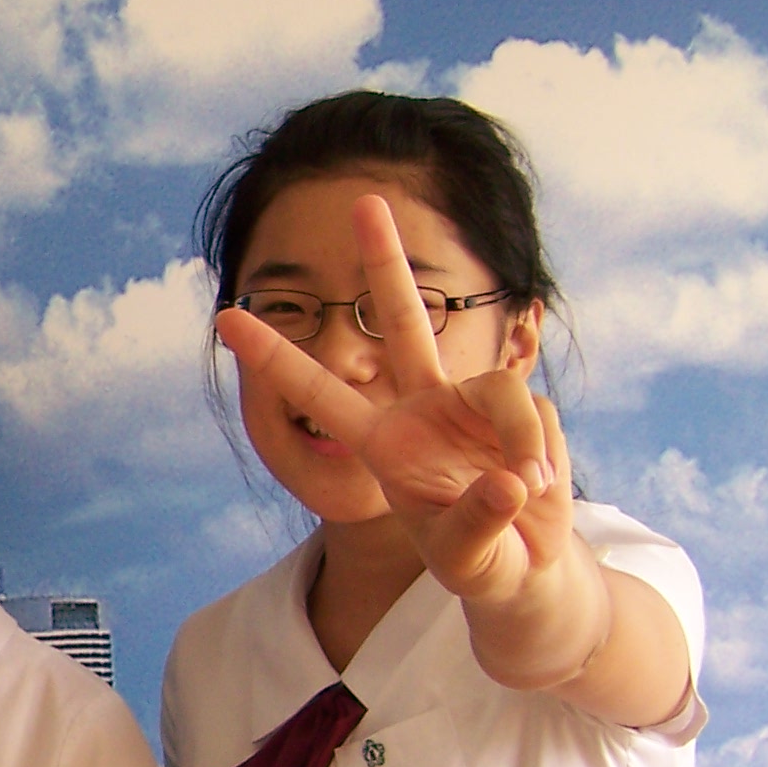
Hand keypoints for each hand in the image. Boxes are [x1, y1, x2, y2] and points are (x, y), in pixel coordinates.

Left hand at [212, 191, 566, 606]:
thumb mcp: (466, 558)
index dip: (276, 356)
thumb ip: (478, 522)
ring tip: (524, 491)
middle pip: (402, 321)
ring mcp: (474, 403)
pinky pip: (538, 420)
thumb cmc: (477, 560)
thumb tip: (509, 479)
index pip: (320, 393)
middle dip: (386, 259)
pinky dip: (542, 458)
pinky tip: (537, 487)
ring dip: (519, 441)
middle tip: (364, 200)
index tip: (225, 316)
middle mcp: (423, 407)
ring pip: (502, 392)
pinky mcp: (523, 410)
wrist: (526, 565)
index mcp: (383, 442)